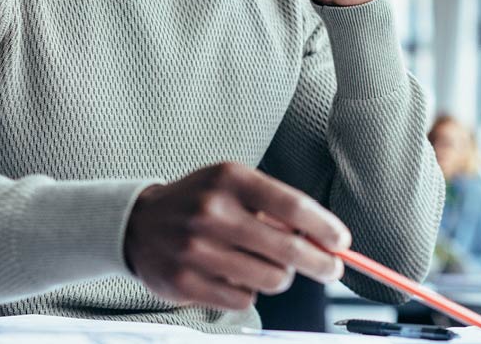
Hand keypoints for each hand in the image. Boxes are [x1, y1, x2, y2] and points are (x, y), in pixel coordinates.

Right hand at [123, 162, 349, 310]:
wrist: (138, 224)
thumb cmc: (200, 202)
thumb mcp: (233, 185)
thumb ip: (274, 206)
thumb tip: (325, 238)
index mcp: (230, 180)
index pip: (292, 206)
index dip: (324, 228)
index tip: (342, 242)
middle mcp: (212, 212)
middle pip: (288, 249)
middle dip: (319, 263)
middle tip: (331, 268)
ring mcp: (196, 250)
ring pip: (270, 279)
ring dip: (278, 277)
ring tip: (265, 265)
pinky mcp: (185, 282)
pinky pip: (244, 300)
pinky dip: (249, 292)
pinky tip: (234, 276)